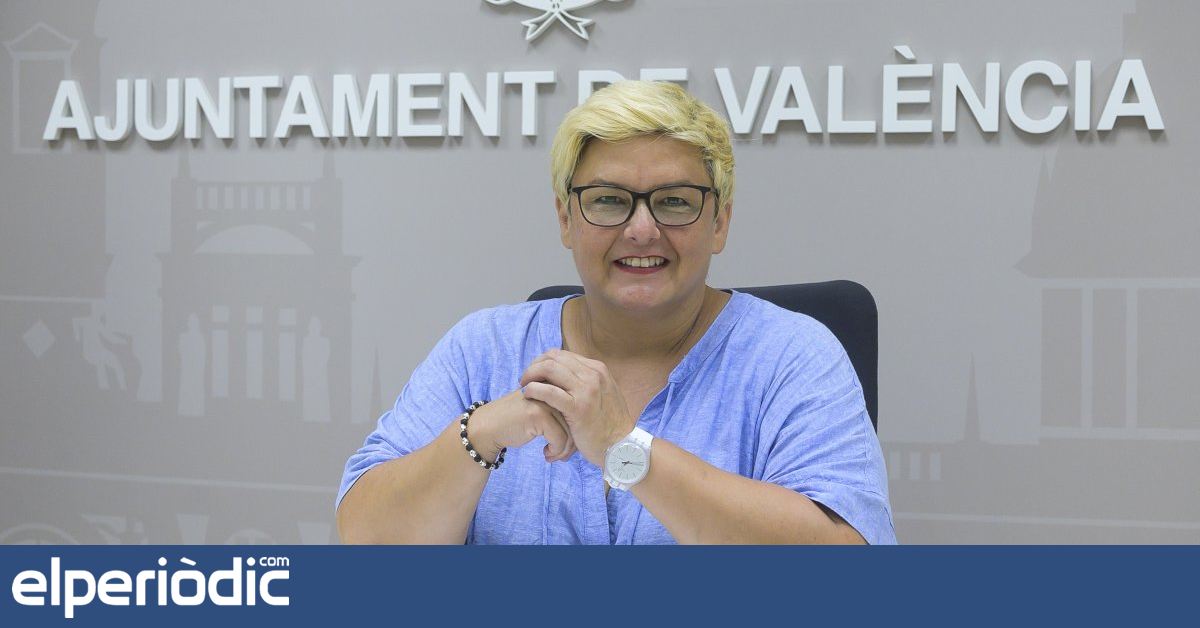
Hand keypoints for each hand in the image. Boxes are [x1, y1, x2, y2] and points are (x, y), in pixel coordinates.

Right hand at [466, 389, 575, 462]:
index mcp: (555, 386)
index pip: (579, 408)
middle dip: (573, 442)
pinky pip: (559, 438)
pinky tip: (546, 454)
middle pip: (577, 419)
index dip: (577, 431)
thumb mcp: (542, 412)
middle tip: (563, 455)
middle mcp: (552, 389)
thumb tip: (583, 434)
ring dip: (564, 450)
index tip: (568, 446)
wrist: (489, 427)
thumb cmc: (517, 422)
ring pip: (571, 430)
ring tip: (554, 457)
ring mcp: (545, 400)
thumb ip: (561, 413)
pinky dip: (555, 450)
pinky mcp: (538, 414)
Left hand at [519, 349, 635, 466]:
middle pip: (553, 357)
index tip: (534, 374)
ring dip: (531, 375)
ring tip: (523, 387)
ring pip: (550, 368)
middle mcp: (593, 374)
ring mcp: (586, 390)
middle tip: (524, 379)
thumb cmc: (608, 424)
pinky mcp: (578, 408)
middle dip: (534, 366)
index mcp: (597, 369)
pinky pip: (549, 391)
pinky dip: (534, 390)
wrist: (622, 446)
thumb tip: (566, 374)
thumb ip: (586, 382)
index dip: (543, 361)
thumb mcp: (602, 394)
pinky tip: (527, 395)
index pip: (562, 354)